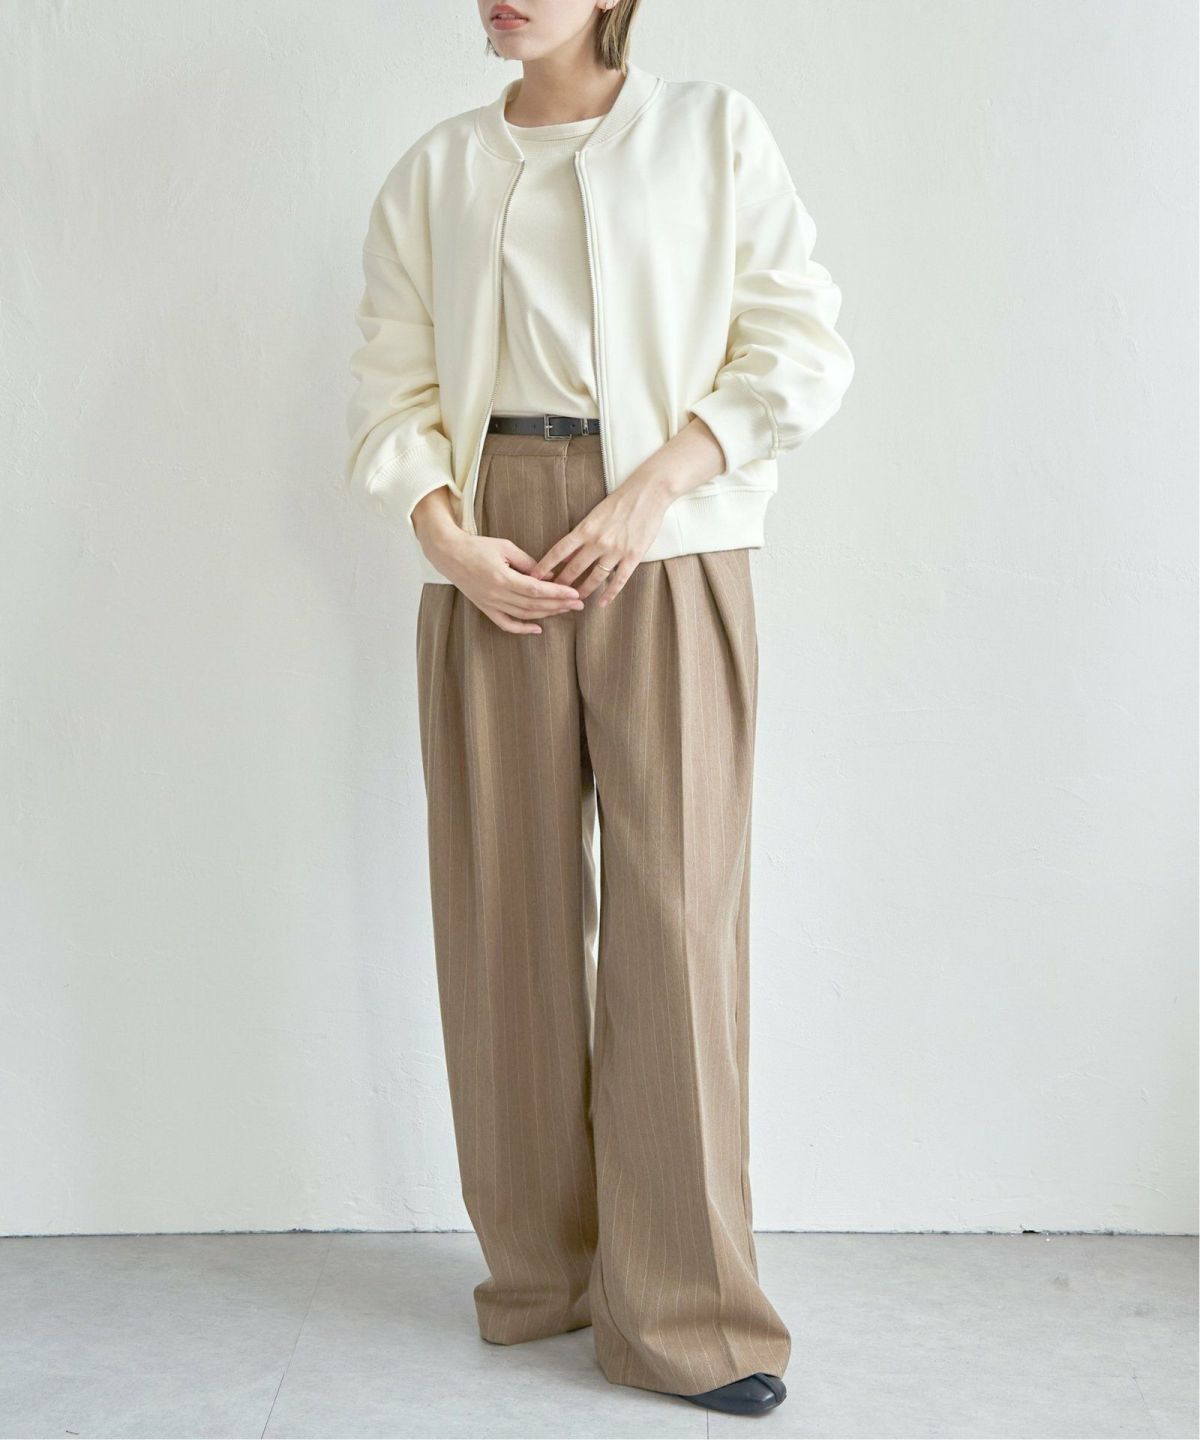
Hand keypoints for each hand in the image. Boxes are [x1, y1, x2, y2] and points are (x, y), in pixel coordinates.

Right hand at [412, 485, 582, 634]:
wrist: (449, 554)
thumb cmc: (478, 546)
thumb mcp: (505, 547)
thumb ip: (528, 562)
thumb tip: (548, 574)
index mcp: (502, 578)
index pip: (536, 590)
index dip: (557, 593)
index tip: (575, 593)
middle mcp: (497, 595)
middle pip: (534, 605)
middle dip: (559, 605)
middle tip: (578, 603)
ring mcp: (490, 604)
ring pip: (524, 615)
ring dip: (547, 614)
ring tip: (565, 610)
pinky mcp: (485, 608)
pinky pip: (506, 624)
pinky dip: (522, 629)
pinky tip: (538, 629)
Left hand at [531, 417, 727, 604]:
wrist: (648, 492)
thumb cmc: (620, 501)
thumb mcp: (595, 514)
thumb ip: (582, 534)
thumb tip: (566, 553)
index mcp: (586, 528)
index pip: (559, 551)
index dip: (545, 566)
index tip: (533, 577)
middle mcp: (598, 541)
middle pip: (574, 568)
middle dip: (561, 583)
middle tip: (550, 595)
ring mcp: (616, 550)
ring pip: (595, 577)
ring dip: (583, 590)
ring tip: (575, 600)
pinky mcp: (633, 556)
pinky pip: (619, 579)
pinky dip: (610, 593)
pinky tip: (602, 603)